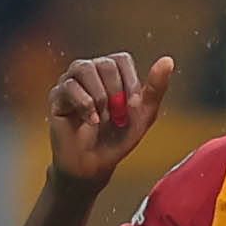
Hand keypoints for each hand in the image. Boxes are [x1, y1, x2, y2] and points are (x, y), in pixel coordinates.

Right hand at [46, 52, 174, 186]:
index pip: (122, 59)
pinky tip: (92, 122)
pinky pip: (69, 86)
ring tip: (103, 118)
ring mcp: (71, 81)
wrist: (95, 166)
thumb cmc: (118, 138)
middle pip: (105, 64)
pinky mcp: (56, 95)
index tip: (134, 107)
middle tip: (118, 117)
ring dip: (100, 97)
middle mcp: (90, 71)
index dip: (131, 83)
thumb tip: (168, 60)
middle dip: (117, 93)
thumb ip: (156, 88)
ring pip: (84, 68)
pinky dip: (85, 105)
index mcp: (111, 72)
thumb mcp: (144, 115)